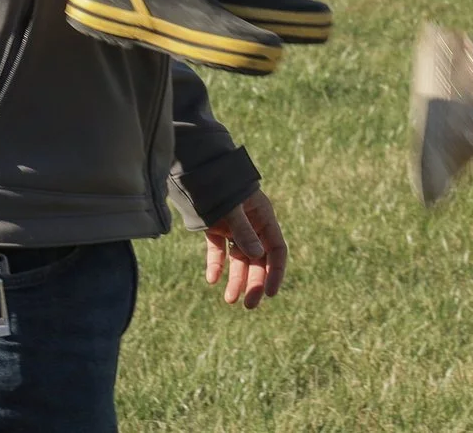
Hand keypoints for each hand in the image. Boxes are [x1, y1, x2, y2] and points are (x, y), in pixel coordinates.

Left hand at [199, 188, 286, 309]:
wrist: (196, 168)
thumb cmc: (220, 184)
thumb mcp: (233, 207)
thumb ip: (243, 230)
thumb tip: (257, 255)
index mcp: (263, 217)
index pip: (276, 250)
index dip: (275, 272)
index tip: (270, 292)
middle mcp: (252, 225)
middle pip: (258, 259)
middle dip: (254, 282)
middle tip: (249, 305)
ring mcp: (233, 227)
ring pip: (238, 258)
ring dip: (236, 278)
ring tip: (230, 299)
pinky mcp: (215, 228)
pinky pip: (218, 251)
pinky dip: (216, 264)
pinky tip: (212, 279)